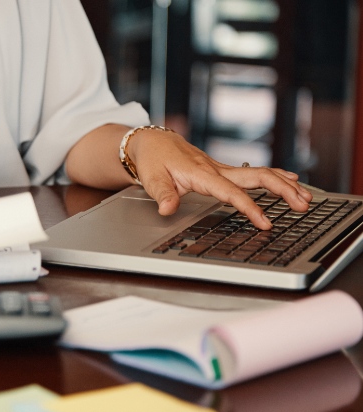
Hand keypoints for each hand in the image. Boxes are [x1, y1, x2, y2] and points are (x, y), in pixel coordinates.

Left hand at [130, 129, 313, 229]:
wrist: (153, 141)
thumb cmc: (153, 160)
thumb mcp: (151, 179)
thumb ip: (162, 195)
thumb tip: (166, 210)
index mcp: (202, 174)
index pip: (231, 193)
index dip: (249, 208)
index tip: (264, 223)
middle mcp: (217, 169)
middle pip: (257, 176)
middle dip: (282, 190)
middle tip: (302, 206)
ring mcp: (222, 168)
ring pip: (260, 173)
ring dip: (284, 184)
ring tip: (306, 198)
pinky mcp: (222, 170)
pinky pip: (253, 173)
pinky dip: (275, 177)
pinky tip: (291, 182)